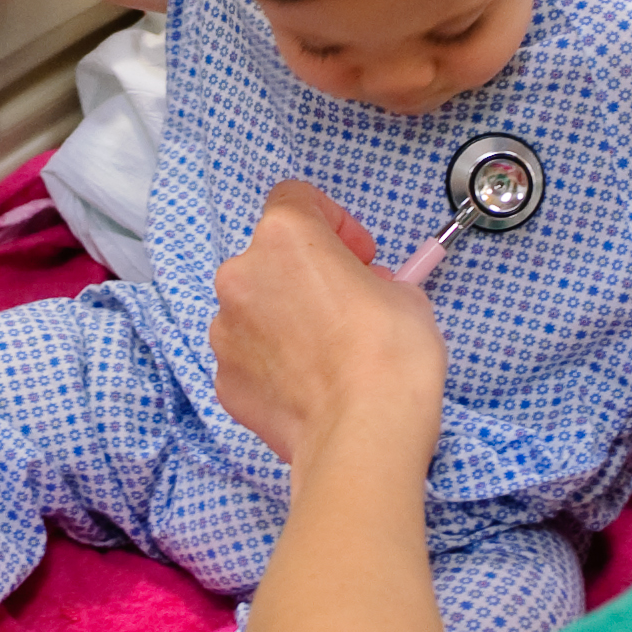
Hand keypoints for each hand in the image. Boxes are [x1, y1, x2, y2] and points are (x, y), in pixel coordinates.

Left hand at [209, 181, 446, 469]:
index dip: (333, 221)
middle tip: (350, 302)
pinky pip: (250, 357)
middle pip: (272, 257)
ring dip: (288, 318)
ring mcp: (226, 331)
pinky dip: (276, 363)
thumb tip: (366, 292)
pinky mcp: (225, 380)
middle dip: (309, 274)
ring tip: (331, 351)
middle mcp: (243, 276)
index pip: (296, 198)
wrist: (364, 434)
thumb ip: (374, 281)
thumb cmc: (388, 358)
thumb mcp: (406, 295)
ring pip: (256, 309)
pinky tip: (313, 384)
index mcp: (286, 238)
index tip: (357, 251)